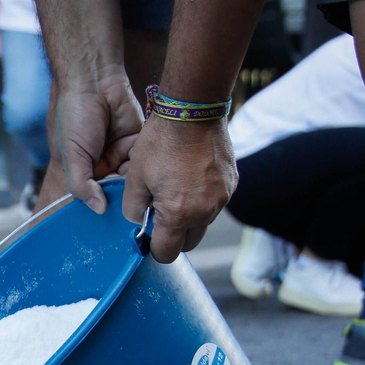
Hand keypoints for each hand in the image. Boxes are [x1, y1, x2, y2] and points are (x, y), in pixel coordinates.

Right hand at [46, 71, 142, 213]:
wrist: (93, 82)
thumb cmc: (75, 117)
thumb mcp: (72, 156)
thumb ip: (82, 185)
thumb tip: (99, 210)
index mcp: (84, 170)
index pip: (97, 195)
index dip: (106, 201)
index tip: (115, 208)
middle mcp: (103, 164)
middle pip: (119, 187)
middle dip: (124, 188)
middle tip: (126, 186)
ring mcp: (121, 152)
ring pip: (134, 174)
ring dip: (135, 172)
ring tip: (129, 165)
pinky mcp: (136, 140)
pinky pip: (144, 156)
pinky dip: (143, 156)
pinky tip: (137, 152)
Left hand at [121, 116, 236, 262]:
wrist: (193, 111)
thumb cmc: (161, 142)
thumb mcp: (135, 176)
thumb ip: (133, 208)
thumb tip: (136, 221)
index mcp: (178, 214)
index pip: (167, 253)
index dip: (155, 249)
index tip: (149, 237)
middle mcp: (205, 211)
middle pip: (189, 243)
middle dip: (174, 237)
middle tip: (160, 218)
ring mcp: (221, 198)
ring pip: (204, 223)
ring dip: (190, 218)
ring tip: (175, 194)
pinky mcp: (231, 183)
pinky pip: (215, 203)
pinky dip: (203, 200)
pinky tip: (190, 181)